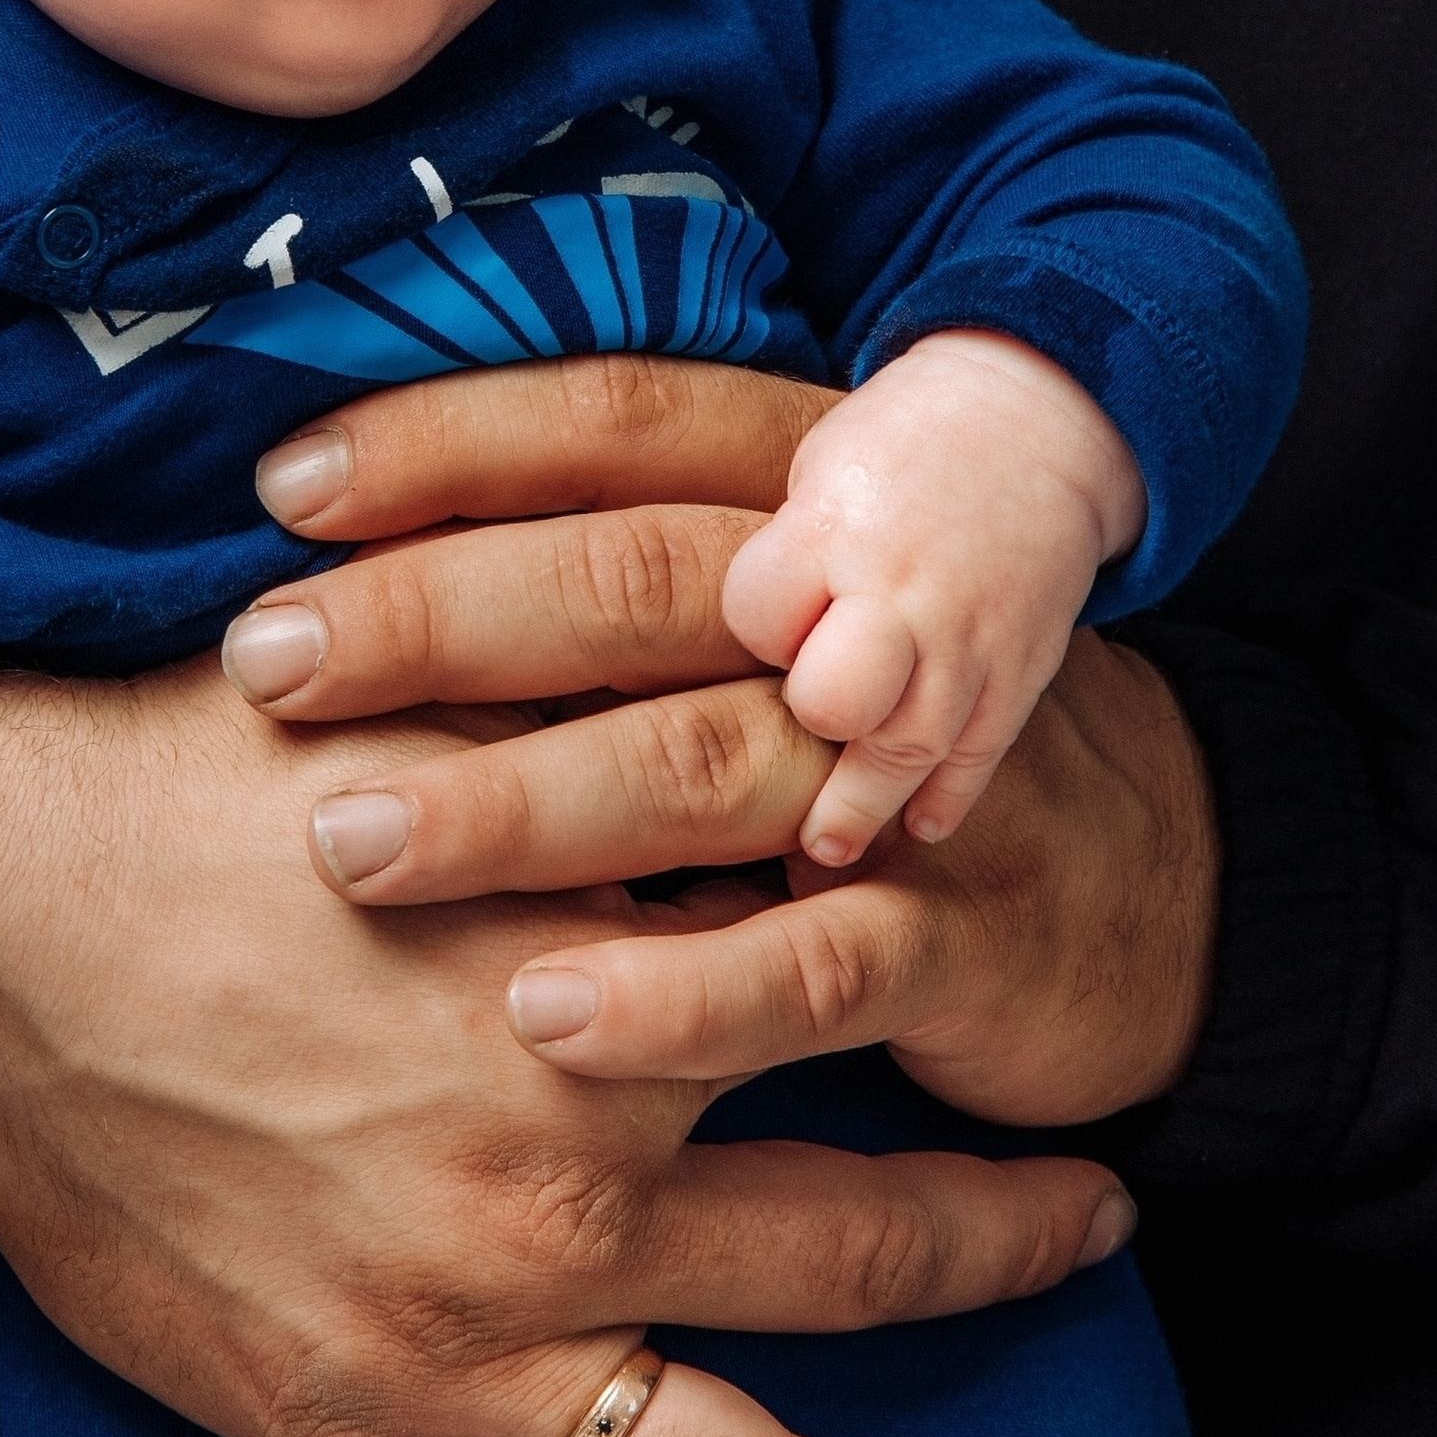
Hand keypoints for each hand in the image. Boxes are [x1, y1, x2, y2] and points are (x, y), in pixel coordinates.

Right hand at [0, 638, 1131, 1436]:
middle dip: (1011, 1249)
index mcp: (596, 999)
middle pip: (860, 1260)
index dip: (968, 1006)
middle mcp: (557, 1194)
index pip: (854, 1017)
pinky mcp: (336, 1431)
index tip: (1045, 995)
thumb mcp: (418, 713)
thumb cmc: (179, 784)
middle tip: (1113, 1236)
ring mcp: (451, 1340)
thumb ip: (604, 726)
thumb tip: (776, 692)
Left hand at [223, 352, 1214, 1124]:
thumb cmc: (883, 740)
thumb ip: (603, 575)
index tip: (278, 482)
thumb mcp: (770, 622)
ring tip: (351, 844)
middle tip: (265, 662)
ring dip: (520, 805)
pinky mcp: (969, 935)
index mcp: (806, 497)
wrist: (1171, 886)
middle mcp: (863, 611)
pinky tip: (540, 1009)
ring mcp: (922, 771)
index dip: (451, 441)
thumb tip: (342, 550)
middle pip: (642, 582)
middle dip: (442, 615)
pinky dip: (676, 992)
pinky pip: (813, 959)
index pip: (617, 428)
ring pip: (709, 759)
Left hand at [717, 330, 1147, 861]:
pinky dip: (947, 799)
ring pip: (910, 748)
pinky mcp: (1022, 669)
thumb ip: (772, 560)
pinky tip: (913, 829)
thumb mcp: (812, 469)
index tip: (754, 631)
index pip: (754, 616)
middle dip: (808, 724)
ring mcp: (970, 637)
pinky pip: (981, 753)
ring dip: (863, 809)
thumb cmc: (891, 453)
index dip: (750, 631)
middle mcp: (904, 588)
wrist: (1031, 423)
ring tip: (824, 848)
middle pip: (835, 698)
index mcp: (836, 526)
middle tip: (788, 735)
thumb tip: (675, 649)